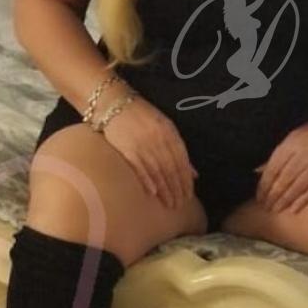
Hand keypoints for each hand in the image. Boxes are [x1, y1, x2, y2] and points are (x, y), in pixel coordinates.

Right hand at [102, 94, 197, 209]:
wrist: (114, 103)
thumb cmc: (141, 117)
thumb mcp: (165, 127)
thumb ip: (178, 149)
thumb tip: (193, 173)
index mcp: (170, 133)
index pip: (182, 161)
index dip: (186, 180)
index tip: (189, 195)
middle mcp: (159, 139)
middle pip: (171, 169)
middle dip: (177, 188)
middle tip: (180, 204)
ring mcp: (143, 144)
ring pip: (158, 171)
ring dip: (165, 190)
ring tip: (169, 204)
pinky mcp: (127, 148)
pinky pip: (139, 167)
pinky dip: (147, 181)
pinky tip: (153, 193)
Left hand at [254, 115, 307, 212]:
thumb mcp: (292, 137)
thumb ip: (277, 155)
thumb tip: (258, 171)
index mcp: (290, 146)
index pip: (272, 170)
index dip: (264, 186)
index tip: (259, 196)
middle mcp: (301, 157)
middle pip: (283, 181)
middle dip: (272, 197)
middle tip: (265, 207)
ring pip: (296, 188)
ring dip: (284, 201)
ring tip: (276, 210)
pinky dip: (303, 201)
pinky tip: (294, 209)